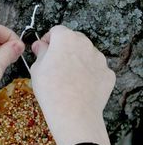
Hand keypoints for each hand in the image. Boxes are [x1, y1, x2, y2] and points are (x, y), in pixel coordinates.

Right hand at [30, 25, 115, 144]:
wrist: (73, 113)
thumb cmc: (50, 90)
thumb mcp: (37, 70)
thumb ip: (40, 53)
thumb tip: (40, 45)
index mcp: (65, 39)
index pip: (56, 31)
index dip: (48, 40)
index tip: (43, 50)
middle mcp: (85, 44)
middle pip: (73, 40)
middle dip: (63, 49)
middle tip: (55, 66)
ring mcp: (99, 59)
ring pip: (86, 55)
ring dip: (77, 61)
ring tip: (69, 79)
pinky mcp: (108, 74)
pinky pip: (96, 70)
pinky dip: (89, 75)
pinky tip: (81, 87)